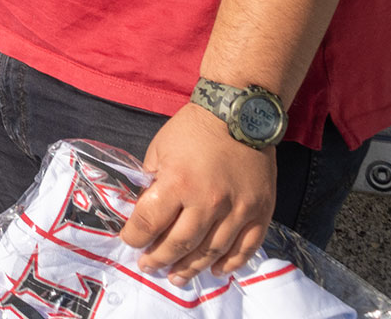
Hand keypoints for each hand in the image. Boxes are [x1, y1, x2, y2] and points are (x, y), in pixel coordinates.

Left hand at [122, 102, 277, 281]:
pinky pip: (245, 247)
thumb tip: (144, 211)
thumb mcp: (159, 150)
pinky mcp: (260, 212)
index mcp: (178, 183)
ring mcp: (237, 210)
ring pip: (211, 251)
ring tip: (176, 277)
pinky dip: (230, 263)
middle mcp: (208, 201)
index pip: (150, 222)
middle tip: (149, 265)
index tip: (130, 242)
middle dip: (159, 258)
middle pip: (180, 244)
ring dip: (191, 268)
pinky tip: (214, 270)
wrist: (238, 115)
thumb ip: (152, 182)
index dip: (136, 237)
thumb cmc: (192, 131)